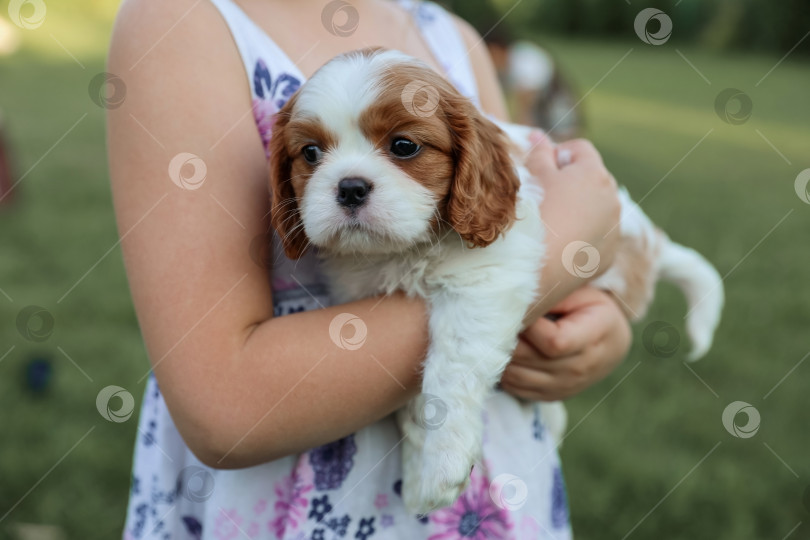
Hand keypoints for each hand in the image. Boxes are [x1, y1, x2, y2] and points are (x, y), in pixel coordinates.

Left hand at [501, 287, 630, 401]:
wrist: (612, 343)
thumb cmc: (592, 310)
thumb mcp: (582, 293)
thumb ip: (554, 295)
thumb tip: (520, 302)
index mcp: (594, 337)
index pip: (554, 341)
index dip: (529, 327)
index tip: (517, 311)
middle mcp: (581, 367)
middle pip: (530, 359)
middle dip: (507, 339)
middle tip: (496, 321)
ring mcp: (566, 385)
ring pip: (518, 376)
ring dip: (501, 356)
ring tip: (495, 335)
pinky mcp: (552, 395)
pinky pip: (517, 388)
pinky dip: (503, 372)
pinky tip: (500, 353)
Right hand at [526, 131, 620, 272]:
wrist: (540, 268)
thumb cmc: (535, 216)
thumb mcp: (533, 178)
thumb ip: (539, 153)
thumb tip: (537, 135)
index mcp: (594, 174)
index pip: (580, 149)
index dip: (558, 155)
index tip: (541, 170)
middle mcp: (612, 198)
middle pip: (592, 178)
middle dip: (570, 182)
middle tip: (543, 197)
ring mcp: (613, 228)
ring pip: (596, 208)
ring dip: (578, 209)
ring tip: (552, 223)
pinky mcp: (608, 254)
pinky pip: (597, 236)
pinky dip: (583, 235)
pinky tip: (560, 244)